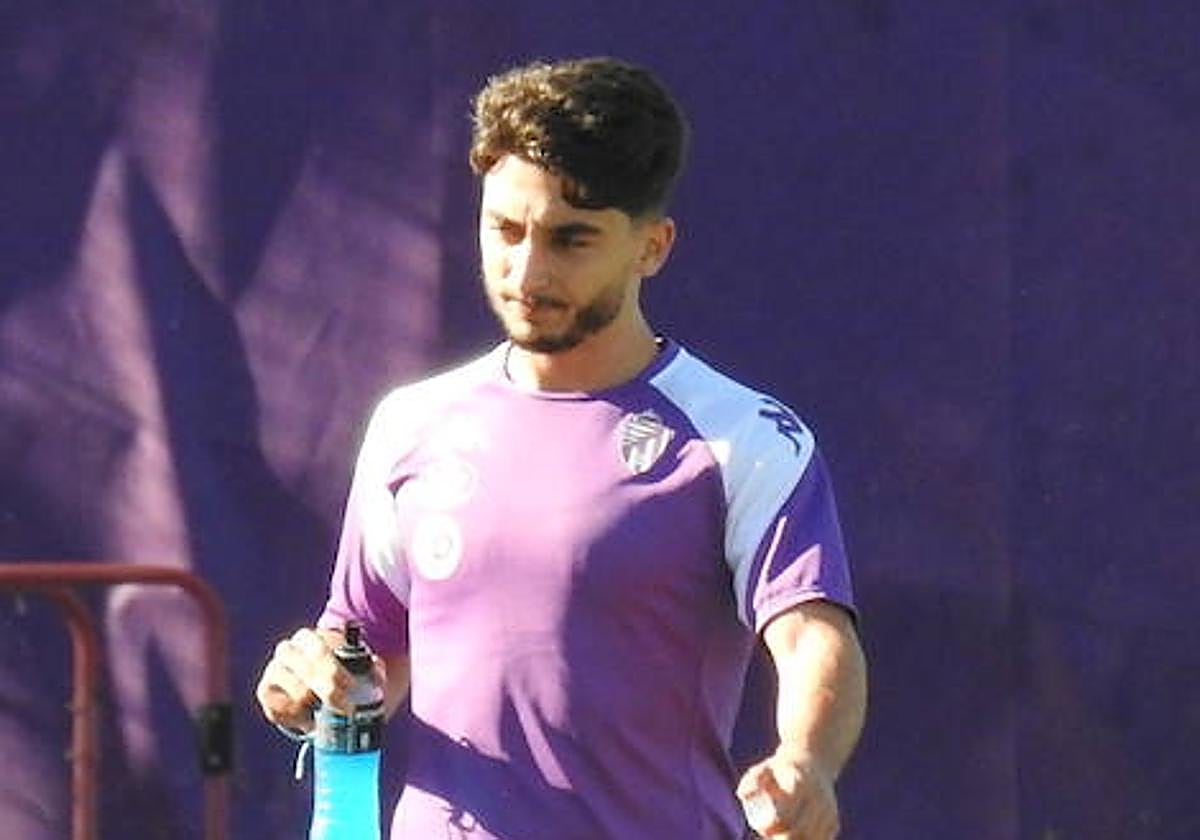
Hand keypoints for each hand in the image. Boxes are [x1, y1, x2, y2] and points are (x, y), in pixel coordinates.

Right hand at [255, 627, 381, 730]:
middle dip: (329, 690)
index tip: (352, 687)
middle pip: (307, 669)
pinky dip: (298, 717)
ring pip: (297, 691)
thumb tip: (377, 671)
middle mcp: (288, 649)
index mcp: (311, 638)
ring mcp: (274, 669)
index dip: (336, 670)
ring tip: (327, 711)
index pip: (320, 649)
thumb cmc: (337, 674)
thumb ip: (370, 667)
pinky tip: (309, 718)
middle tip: (346, 708)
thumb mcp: (356, 668)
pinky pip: (280, 708)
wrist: (311, 691)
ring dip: (317, 706)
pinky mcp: (265, 691)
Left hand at [736, 750, 839, 838]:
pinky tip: (796, 838)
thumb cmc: (780, 769)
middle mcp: (818, 798)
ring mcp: (828, 812)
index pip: (785, 814)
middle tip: (768, 835)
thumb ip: (752, 779)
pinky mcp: (833, 823)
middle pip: (798, 832)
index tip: (761, 829)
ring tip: (779, 835)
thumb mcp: (764, 768)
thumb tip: (742, 795)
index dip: (771, 827)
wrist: (814, 762)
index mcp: (801, 784)